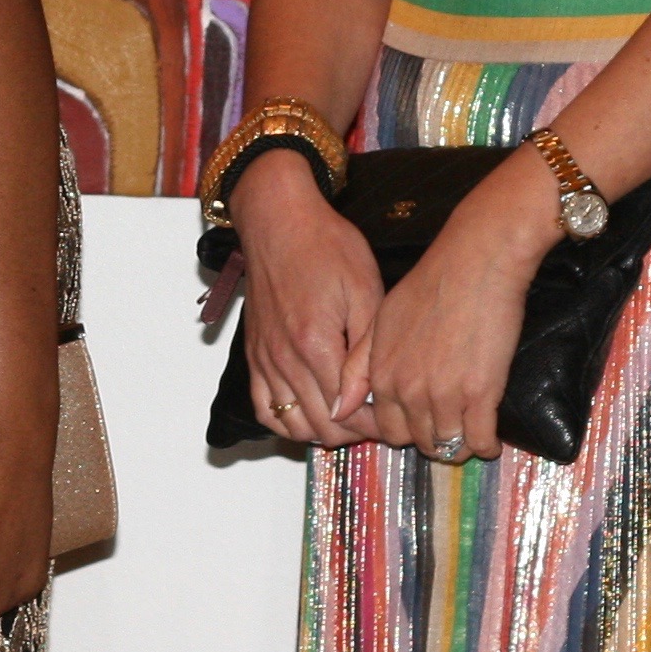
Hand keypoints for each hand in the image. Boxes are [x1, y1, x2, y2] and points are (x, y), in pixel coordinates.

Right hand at [231, 150, 383, 445]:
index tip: (396, 418)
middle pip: (323, 427)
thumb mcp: (364, 291)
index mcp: (315, 346)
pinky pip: (265, 410)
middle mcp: (284, 361)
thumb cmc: (325, 246)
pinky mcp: (254, 356)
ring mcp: (265, 361)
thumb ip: (363, 354)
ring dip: (325, 431)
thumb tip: (358, 403)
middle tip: (381, 419)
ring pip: (294, 426)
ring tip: (351, 418)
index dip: (377, 424)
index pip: (349, 413)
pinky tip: (312, 414)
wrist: (278, 219)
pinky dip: (288, 423)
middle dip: (356, 432)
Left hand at [357, 166, 558, 463]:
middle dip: (432, 439)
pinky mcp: (480, 395)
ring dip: (459, 445)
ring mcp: (444, 396)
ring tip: (470, 433)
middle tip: (448, 426)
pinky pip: (481, 441)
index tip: (421, 421)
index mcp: (382, 375)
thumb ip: (357, 368)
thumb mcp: (380, 322)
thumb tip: (339, 411)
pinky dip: (486, 445)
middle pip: (418, 442)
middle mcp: (407, 391)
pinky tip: (490, 438)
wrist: (475, 262)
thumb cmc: (429, 285)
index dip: (405, 429)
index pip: (387, 430)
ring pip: (448, 447)